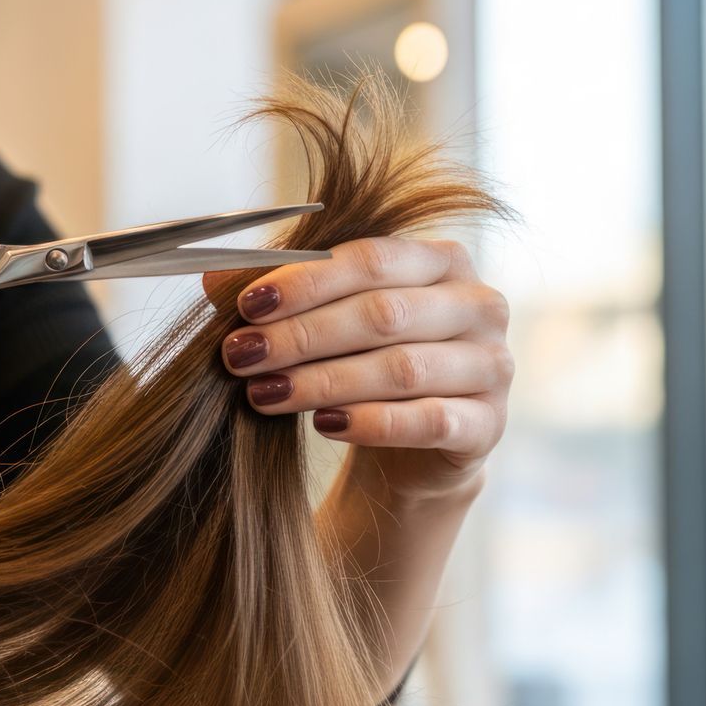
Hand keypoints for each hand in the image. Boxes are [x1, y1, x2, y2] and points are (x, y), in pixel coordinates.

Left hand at [207, 237, 512, 499]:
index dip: (306, 281)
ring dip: (324, 381)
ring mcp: (492, 365)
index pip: (371, 259)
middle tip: (241, 356)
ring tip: (263, 394)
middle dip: (302, 335)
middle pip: (383, 314)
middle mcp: (479, 304)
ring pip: (402, 369)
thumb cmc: (367, 363)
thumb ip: (279, 297)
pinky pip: (429, 420)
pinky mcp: (489, 425)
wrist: (416, 446)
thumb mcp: (324, 323)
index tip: (246, 305)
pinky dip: (371, 423)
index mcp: (442, 260)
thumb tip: (212, 279)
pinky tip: (324, 425)